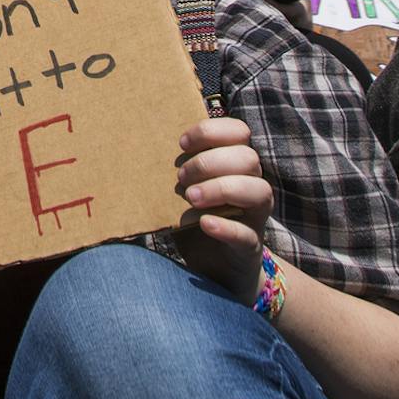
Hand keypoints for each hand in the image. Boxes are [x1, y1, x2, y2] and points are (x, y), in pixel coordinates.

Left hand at [171, 116, 272, 302]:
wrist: (214, 268)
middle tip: (180, 177)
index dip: (212, 130)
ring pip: (258, 191)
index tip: (181, 142)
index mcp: (236, 165)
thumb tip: (140, 143)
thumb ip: (178, 167)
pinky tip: (204, 223)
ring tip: (190, 198)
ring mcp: (254, 217)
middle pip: (248, 158)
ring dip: (221, 189)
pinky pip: (247, 234)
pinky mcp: (250, 247)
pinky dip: (225, 227)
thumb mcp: (185, 188)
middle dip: (210, 162)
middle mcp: (251, 186)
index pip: (239, 131)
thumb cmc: (195, 217)